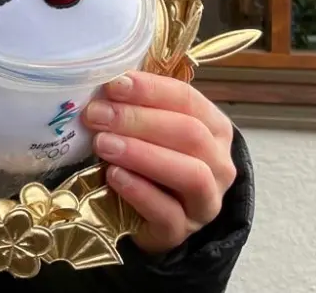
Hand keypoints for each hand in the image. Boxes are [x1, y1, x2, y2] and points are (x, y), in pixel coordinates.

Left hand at [84, 71, 236, 253]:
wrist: (151, 216)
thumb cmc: (150, 160)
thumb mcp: (147, 129)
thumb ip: (134, 107)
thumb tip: (103, 85)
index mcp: (213, 128)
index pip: (188, 100)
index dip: (150, 90)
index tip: (113, 85)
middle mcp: (219, 164)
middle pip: (189, 134)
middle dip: (138, 121)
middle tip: (97, 114)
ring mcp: (205, 201)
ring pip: (190, 174)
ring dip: (142, 154)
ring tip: (103, 144)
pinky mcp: (182, 231)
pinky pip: (168, 213)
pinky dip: (139, 192)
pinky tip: (113, 176)